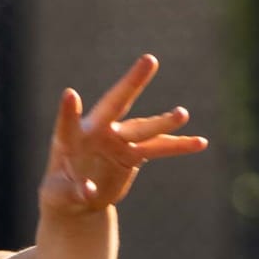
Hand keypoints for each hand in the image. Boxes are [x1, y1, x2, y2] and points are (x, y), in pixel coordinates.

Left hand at [37, 56, 206, 220]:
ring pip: (143, 128)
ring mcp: (118, 140)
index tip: (70, 95)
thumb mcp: (58, 195)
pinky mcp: (133, 154)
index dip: (69, 111)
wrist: (78, 199)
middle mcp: (97, 131)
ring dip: (163, 121)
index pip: (68, 123)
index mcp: (71, 139)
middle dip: (132, 83)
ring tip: (182, 114)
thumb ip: (74, 192)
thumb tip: (88, 191)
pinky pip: (159, 147)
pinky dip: (178, 146)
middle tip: (150, 60)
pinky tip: (200, 142)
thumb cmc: (60, 192)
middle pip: (115, 104)